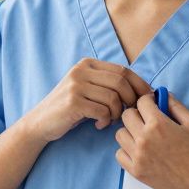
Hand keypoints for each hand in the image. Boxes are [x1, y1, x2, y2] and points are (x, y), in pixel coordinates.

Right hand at [22, 58, 153, 142]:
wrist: (40, 122)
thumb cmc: (70, 108)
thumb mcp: (88, 89)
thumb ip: (108, 84)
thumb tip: (143, 90)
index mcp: (87, 64)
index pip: (123, 70)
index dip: (139, 84)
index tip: (147, 98)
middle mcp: (81, 71)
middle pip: (121, 81)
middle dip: (132, 99)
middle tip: (129, 113)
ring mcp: (76, 85)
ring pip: (114, 97)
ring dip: (118, 113)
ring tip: (110, 120)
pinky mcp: (73, 102)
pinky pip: (103, 110)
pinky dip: (106, 120)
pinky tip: (99, 124)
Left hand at [114, 92, 188, 188]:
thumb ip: (176, 106)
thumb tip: (162, 95)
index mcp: (158, 124)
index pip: (141, 102)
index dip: (148, 100)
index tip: (153, 105)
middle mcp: (143, 139)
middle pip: (126, 115)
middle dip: (137, 113)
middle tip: (148, 119)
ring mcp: (137, 156)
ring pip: (120, 134)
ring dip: (130, 131)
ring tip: (144, 136)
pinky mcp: (136, 172)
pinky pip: (119, 154)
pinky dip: (127, 150)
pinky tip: (140, 151)